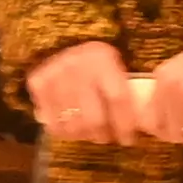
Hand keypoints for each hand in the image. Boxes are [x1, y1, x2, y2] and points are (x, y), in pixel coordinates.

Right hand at [27, 39, 143, 144]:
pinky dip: (64, 132)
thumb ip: (124, 91)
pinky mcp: (38, 83)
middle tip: (107, 138)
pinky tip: (72, 130)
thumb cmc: (95, 65)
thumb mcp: (113, 68)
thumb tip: (144, 125)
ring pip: (73, 124)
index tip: (130, 140)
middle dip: (104, 134)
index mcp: (102, 57)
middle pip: (94, 117)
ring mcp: (55, 73)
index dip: (126, 124)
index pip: (118, 99)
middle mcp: (77, 63)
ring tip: (91, 134)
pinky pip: (52, 123)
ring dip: (84, 135)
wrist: (58, 42)